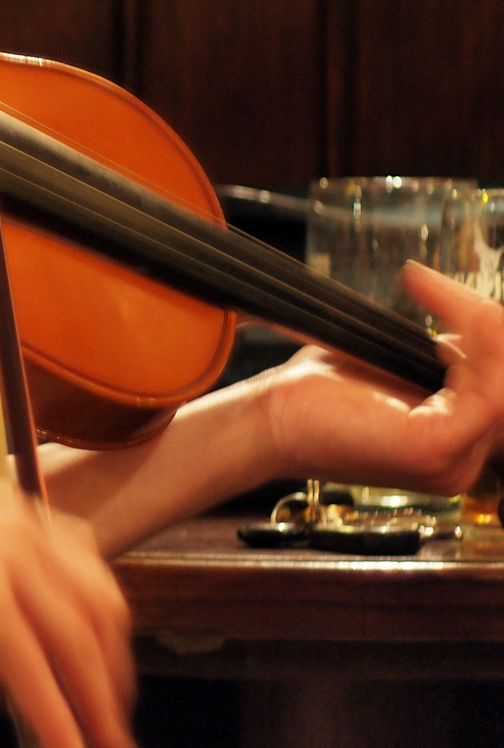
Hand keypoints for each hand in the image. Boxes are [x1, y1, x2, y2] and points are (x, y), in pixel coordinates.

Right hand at [0, 489, 142, 747]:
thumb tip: (20, 675)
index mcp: (6, 506)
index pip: (86, 572)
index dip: (104, 634)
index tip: (106, 676)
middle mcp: (18, 524)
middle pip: (99, 609)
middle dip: (114, 676)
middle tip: (113, 728)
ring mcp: (5, 558)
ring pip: (80, 647)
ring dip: (100, 710)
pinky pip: (39, 676)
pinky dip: (62, 726)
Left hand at [259, 262, 503, 496]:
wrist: (267, 422)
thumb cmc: (312, 397)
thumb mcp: (388, 368)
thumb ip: (432, 358)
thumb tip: (462, 332)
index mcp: (455, 444)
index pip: (499, 381)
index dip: (483, 331)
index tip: (432, 288)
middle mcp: (463, 460)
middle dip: (485, 324)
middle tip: (435, 287)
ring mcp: (455, 460)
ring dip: (477, 324)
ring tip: (435, 293)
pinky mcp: (438, 448)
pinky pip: (487, 391)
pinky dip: (472, 338)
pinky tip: (442, 313)